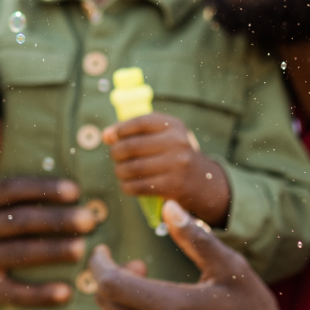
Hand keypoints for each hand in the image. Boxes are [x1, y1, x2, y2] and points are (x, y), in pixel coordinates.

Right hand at [0, 117, 96, 309]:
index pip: (11, 190)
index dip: (43, 189)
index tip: (75, 190)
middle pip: (18, 221)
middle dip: (56, 220)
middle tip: (90, 220)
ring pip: (17, 255)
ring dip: (52, 252)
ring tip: (82, 250)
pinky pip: (10, 293)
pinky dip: (38, 294)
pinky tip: (64, 292)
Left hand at [90, 200, 309, 309]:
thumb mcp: (231, 269)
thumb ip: (195, 237)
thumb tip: (168, 207)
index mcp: (171, 308)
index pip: (109, 284)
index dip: (98, 263)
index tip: (103, 250)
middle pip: (106, 303)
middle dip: (111, 277)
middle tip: (137, 265)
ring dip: (118, 301)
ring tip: (147, 288)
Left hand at [103, 113, 229, 226]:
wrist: (203, 181)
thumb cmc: (174, 154)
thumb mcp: (162, 136)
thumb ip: (134, 132)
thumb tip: (106, 135)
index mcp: (174, 126)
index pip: (140, 122)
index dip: (120, 129)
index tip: (111, 136)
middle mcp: (177, 142)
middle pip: (132, 146)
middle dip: (116, 152)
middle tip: (115, 156)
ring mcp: (177, 165)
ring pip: (132, 168)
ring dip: (120, 171)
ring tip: (120, 171)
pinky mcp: (173, 186)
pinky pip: (138, 186)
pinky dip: (127, 186)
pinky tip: (128, 184)